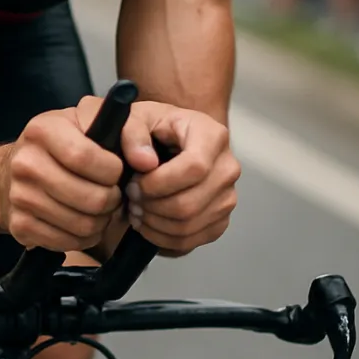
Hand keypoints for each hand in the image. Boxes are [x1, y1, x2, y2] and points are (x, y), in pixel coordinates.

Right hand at [0, 108, 124, 251]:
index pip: (86, 158)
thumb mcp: (88, 119)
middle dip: (111, 200)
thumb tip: (148, 161)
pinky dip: (83, 237)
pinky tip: (81, 221)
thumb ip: (126, 129)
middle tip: (110, 193)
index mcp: (42, 130)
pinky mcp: (20, 226)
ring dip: (100, 221)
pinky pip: (68, 242)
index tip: (115, 171)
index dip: (112, 171)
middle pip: (90, 198)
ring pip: (83, 224)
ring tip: (97, 207)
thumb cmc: (61, 144)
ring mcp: (20, 197)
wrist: (11, 171)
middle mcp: (25, 163)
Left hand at [77, 97, 239, 256]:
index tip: (134, 183)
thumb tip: (144, 162)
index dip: (159, 183)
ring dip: (153, 224)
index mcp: (212, 136)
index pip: (194, 168)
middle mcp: (227, 168)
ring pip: (188, 225)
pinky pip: (191, 241)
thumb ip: (133, 134)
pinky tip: (146, 223)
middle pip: (190, 203)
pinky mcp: (219, 220)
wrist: (169, 141)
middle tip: (130, 198)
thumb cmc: (154, 127)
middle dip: (151, 206)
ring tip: (135, 210)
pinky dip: (162, 238)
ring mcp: (227, 197)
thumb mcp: (137, 118)